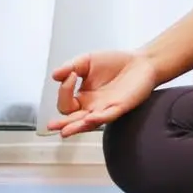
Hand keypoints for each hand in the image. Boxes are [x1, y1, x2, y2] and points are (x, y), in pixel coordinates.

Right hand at [47, 50, 162, 137]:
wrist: (141, 61)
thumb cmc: (115, 62)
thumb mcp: (87, 61)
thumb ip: (70, 66)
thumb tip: (54, 75)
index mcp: (83, 97)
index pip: (66, 103)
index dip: (64, 90)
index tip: (71, 74)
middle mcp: (92, 106)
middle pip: (73, 119)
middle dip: (62, 123)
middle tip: (51, 126)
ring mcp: (105, 109)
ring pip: (88, 123)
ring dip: (77, 126)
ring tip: (65, 131)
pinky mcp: (120, 107)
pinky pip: (108, 116)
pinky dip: (98, 118)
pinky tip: (90, 118)